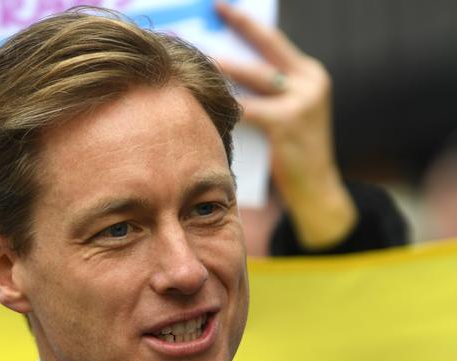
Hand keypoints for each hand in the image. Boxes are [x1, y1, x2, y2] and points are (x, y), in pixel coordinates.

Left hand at [215, 1, 356, 248]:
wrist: (316, 188)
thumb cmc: (291, 151)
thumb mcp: (285, 112)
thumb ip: (264, 91)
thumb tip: (221, 69)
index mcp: (309, 74)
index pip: (274, 41)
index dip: (249, 23)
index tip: (226, 6)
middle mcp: (310, 81)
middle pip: (267, 46)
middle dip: (239, 24)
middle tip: (214, 7)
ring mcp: (302, 101)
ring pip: (254, 76)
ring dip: (223, 64)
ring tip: (198, 52)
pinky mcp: (288, 123)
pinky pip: (247, 108)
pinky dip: (225, 102)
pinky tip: (203, 96)